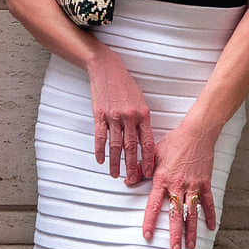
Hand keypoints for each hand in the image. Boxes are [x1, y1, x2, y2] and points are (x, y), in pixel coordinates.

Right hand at [88, 48, 154, 186]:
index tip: (148, 171)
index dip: (149, 159)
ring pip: (116, 145)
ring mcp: (114, 116)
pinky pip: (100, 136)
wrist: (107, 69)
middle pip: (132, 147)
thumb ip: (142, 119)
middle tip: (132, 180)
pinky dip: (100, 150)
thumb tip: (143, 138)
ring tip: (115, 174)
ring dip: (115, 163)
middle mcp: (130, 117)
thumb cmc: (124, 84)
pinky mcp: (100, 114)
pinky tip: (100, 160)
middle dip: (132, 166)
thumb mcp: (140, 100)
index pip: (148, 142)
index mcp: (143, 114)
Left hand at [142, 122, 218, 248]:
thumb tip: (128, 181)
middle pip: (176, 214)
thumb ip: (141, 170)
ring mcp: (193, 185)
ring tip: (190, 246)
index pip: (154, 205)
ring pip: (192, 213)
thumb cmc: (175, 141)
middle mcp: (178, 185)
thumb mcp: (154, 154)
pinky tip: (210, 228)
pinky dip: (209, 215)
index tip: (148, 235)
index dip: (150, 221)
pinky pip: (207, 202)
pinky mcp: (205, 183)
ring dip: (191, 231)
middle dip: (174, 234)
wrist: (197, 132)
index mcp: (163, 179)